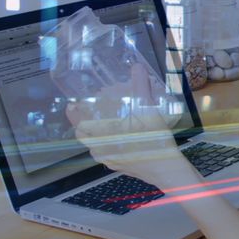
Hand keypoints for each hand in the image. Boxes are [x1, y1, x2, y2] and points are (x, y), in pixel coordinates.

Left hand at [66, 64, 194, 188]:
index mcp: (103, 138)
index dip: (73, 115)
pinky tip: (123, 138)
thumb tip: (137, 68)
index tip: (71, 106)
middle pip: (86, 136)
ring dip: (98, 134)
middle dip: (86, 123)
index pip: (79, 125)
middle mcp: (102, 151)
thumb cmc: (153, 142)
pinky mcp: (121, 166)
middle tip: (92, 112)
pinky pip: (109, 153)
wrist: (166, 170)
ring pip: (97, 146)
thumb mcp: (148, 112)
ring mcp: (111, 161)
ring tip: (107, 123)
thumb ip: (141, 89)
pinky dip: (110, 144)